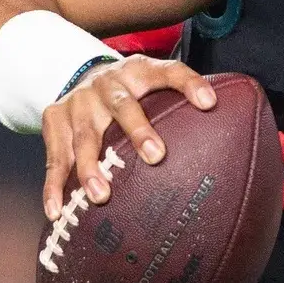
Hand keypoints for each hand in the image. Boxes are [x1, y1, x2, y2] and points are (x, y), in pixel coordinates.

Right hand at [40, 54, 215, 218]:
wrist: (80, 71)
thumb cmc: (132, 90)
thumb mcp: (154, 84)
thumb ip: (183, 104)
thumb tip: (229, 143)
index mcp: (140, 72)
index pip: (170, 72)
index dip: (190, 84)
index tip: (209, 103)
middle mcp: (108, 84)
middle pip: (123, 105)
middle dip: (137, 130)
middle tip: (155, 156)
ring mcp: (78, 101)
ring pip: (85, 135)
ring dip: (91, 166)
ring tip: (101, 195)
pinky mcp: (54, 120)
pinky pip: (54, 157)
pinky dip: (54, 186)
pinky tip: (57, 211)